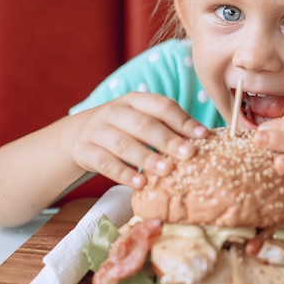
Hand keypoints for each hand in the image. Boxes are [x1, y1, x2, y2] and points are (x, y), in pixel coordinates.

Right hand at [68, 92, 207, 188]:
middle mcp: (114, 111)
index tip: (203, 135)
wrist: (78, 135)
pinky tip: (139, 183)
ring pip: (124, 144)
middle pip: (143, 125)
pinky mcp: (84, 150)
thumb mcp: (142, 120)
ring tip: (167, 170)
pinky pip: (105, 163)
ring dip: (147, 158)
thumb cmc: (124, 129)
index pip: (161, 106)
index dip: (183, 120)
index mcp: (135, 100)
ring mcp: (97, 130)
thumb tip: (205, 138)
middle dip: (168, 140)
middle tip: (189, 154)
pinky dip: (123, 173)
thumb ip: (168, 127)